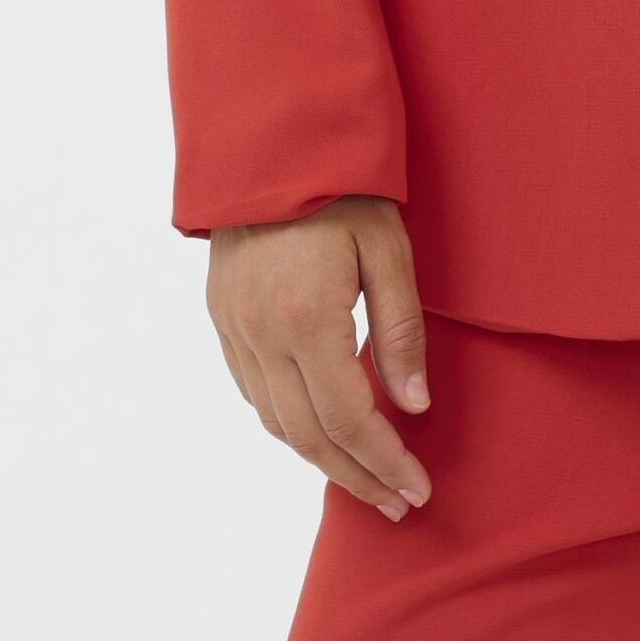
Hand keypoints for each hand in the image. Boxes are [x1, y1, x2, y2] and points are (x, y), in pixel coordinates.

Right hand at [207, 194, 431, 519]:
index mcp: (306, 318)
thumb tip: (413, 407)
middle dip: (357, 476)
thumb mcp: (388, 247)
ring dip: (322, 459)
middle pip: (309, 435)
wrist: (268, 137)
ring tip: (365, 478)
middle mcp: (261, 334)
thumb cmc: (342, 184)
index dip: (384, 461)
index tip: (417, 489)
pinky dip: (288, 423)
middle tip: (398, 503)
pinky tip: (319, 430)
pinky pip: (253, 392)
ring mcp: (234, 328)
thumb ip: (400, 330)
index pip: (349, 418)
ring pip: (276, 422)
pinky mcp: (222, 317)